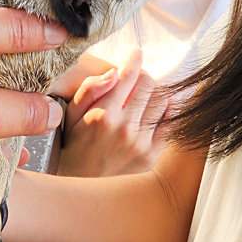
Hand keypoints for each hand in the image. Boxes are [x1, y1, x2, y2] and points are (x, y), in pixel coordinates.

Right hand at [56, 51, 171, 177]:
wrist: (82, 186)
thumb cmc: (75, 145)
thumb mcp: (71, 115)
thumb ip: (90, 90)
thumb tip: (113, 72)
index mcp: (103, 115)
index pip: (128, 75)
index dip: (134, 60)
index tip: (136, 54)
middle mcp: (124, 128)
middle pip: (148, 84)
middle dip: (143, 77)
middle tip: (136, 80)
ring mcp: (140, 143)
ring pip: (161, 101)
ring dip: (154, 94)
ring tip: (142, 97)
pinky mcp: (152, 155)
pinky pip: (170, 123)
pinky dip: (167, 111)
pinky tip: (156, 109)